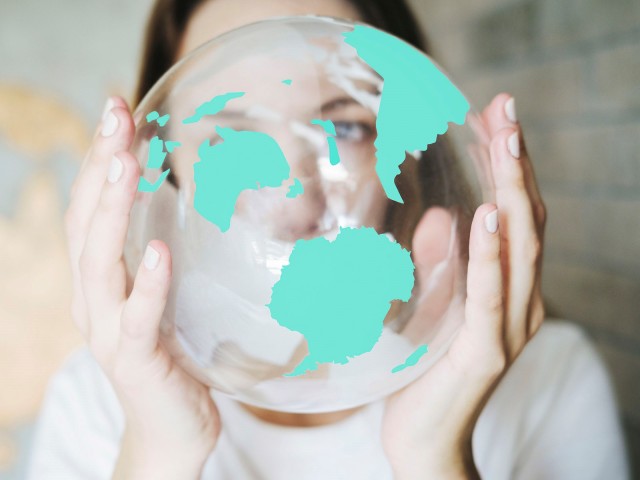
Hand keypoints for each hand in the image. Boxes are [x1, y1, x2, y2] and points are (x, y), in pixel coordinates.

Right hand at [64, 97, 220, 478]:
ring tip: (128, 162)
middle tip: (116, 113)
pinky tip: (156, 252)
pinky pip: (135, 319)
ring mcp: (106, 330)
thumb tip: (182, 193)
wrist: (170, 424)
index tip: (116, 107)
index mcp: (97, 277)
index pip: (90, 207)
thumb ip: (157, 249)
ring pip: (98, 264)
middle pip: (84, 223)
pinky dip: (145, 285)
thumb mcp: (159, 291)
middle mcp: (90, 299)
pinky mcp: (133, 359)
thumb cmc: (168, 350)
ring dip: (112, 210)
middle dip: (100, 165)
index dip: (99, 157)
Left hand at [381, 93, 546, 478]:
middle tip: (506, 106)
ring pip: (520, 246)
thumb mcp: (433, 307)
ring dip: (513, 188)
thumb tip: (440, 216)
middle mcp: (522, 302)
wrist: (425, 440)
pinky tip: (491, 212)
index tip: (497, 115)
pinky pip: (490, 292)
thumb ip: (442, 267)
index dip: (512, 166)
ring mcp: (510, 326)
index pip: (517, 216)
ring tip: (504, 136)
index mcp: (509, 290)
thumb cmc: (426, 372)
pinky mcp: (488, 350)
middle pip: (527, 219)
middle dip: (517, 160)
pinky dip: (492, 251)